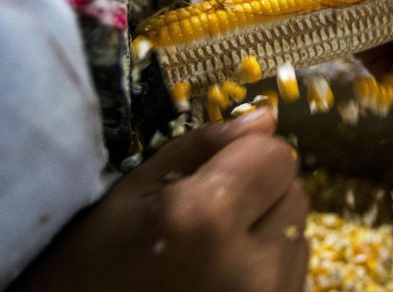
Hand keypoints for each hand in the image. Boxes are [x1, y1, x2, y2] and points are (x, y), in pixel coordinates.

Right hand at [13, 108, 307, 291]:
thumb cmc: (93, 263)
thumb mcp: (133, 190)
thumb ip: (204, 146)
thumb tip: (265, 119)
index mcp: (206, 218)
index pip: (276, 154)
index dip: (246, 155)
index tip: (216, 172)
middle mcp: (250, 267)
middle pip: (294, 191)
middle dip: (261, 191)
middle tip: (210, 215)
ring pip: (299, 230)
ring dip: (268, 228)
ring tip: (214, 250)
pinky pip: (295, 266)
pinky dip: (270, 262)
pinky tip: (225, 274)